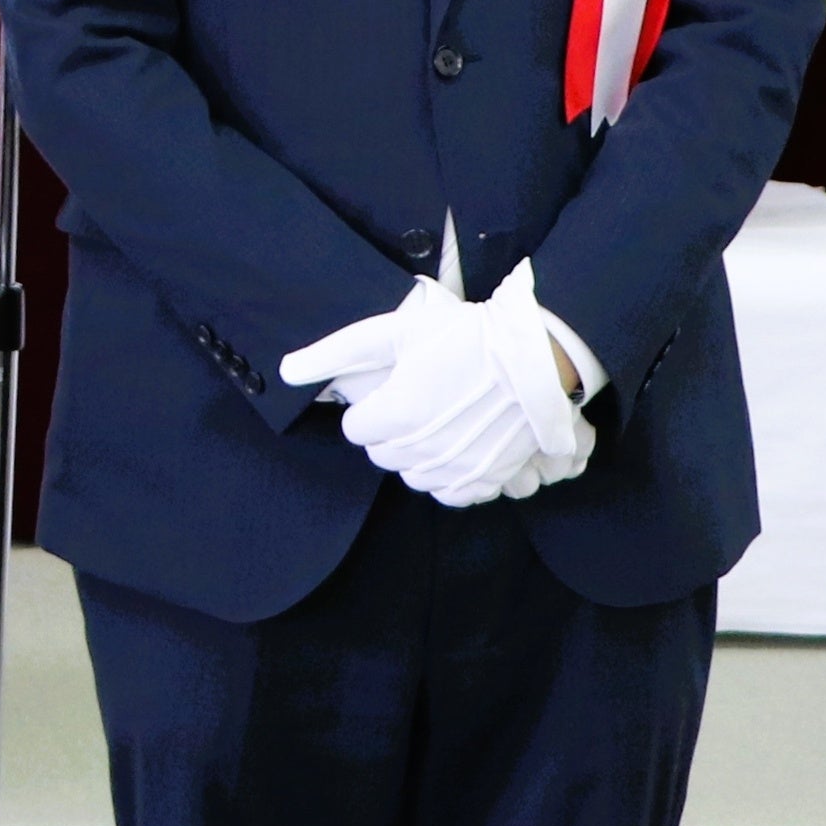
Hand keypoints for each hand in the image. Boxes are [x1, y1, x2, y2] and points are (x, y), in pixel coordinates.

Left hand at [299, 279, 586, 510]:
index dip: (368, 408)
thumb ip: (335, 352)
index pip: (356, 430)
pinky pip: (453, 495)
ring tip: (434, 423)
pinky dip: (448, 478)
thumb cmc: (465, 337)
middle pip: (383, 455)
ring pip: (414, 477)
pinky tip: (455, 451)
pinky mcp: (489, 478)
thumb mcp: (395, 330)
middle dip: (389, 432)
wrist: (538, 357)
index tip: (388, 390)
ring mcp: (458, 469)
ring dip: (416, 455)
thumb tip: (287, 371)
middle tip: (413, 402)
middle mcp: (423, 451)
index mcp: (396, 417)